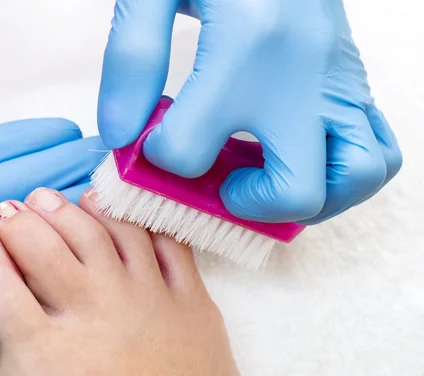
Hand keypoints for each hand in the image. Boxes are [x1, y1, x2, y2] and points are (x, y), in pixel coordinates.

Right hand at [0, 119, 105, 366]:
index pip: (20, 279)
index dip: (65, 266)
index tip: (106, 257)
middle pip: (35, 232)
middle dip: (80, 218)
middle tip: (127, 206)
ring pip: (20, 188)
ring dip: (66, 177)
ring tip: (112, 170)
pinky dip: (22, 143)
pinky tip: (62, 136)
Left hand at [98, 0, 401, 223]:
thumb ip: (132, 60)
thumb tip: (122, 135)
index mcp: (244, 47)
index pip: (187, 149)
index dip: (158, 155)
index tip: (153, 135)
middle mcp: (303, 74)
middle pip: (295, 191)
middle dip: (244, 204)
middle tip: (216, 180)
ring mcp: (338, 80)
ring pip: (354, 179)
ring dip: (304, 201)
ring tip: (262, 181)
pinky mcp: (355, 82)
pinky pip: (378, 150)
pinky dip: (343, 175)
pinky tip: (300, 158)